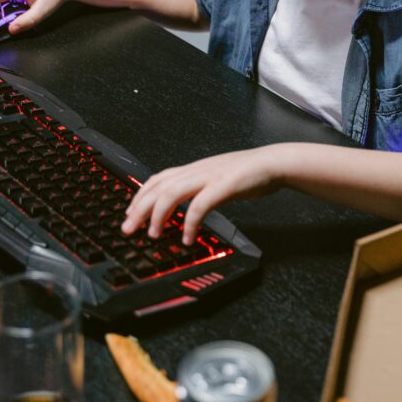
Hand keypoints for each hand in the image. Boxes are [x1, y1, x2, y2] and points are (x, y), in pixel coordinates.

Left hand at [121, 147, 282, 244]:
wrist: (273, 163)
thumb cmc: (248, 174)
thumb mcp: (216, 178)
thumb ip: (199, 188)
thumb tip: (184, 206)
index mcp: (194, 169)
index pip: (158, 179)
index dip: (140, 196)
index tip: (129, 214)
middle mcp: (197, 171)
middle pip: (158, 187)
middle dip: (139, 209)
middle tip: (128, 229)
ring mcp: (209, 177)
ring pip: (172, 193)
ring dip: (158, 216)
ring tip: (153, 235)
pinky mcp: (224, 186)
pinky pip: (200, 205)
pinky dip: (190, 223)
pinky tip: (187, 238)